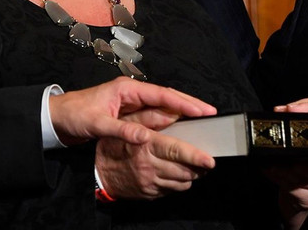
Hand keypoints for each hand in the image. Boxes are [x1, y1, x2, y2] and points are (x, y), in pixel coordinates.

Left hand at [48, 77, 215, 145]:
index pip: (161, 94)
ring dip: (181, 112)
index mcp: (126, 89)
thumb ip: (122, 130)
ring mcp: (131, 103)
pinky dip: (168, 120)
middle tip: (211, 112)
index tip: (202, 109)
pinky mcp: (129, 113)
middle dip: (189, 104)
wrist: (57, 118)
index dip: (183, 102)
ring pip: (162, 106)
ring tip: (203, 118)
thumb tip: (146, 138)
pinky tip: (180, 127)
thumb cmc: (75, 115)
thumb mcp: (97, 124)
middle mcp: (132, 93)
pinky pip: (153, 116)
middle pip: (166, 97)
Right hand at [95, 125, 215, 199]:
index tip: (209, 159)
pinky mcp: (150, 194)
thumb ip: (150, 117)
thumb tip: (174, 112)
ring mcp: (150, 183)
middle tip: (206, 163)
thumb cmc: (113, 145)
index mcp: (145, 146)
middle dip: (199, 168)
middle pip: (183, 170)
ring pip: (181, 182)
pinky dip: (179, 183)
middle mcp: (148, 166)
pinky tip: (177, 175)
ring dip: (191, 175)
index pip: (175, 151)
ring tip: (194, 167)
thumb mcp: (127, 124)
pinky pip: (172, 190)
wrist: (98, 173)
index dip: (195, 156)